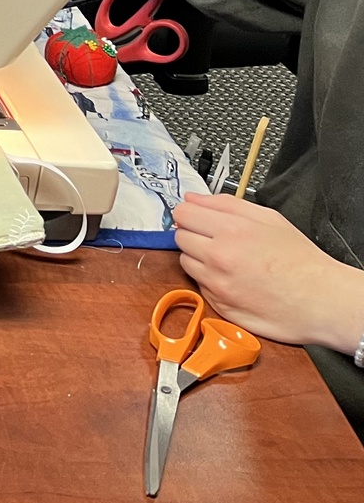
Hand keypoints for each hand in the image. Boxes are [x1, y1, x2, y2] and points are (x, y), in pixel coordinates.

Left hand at [172, 193, 363, 351]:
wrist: (322, 301)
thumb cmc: (301, 261)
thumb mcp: (269, 219)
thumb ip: (226, 204)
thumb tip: (193, 198)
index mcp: (231, 230)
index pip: (183, 212)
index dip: (190, 213)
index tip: (196, 217)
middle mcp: (218, 257)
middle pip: (179, 237)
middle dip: (193, 235)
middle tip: (216, 240)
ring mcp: (216, 283)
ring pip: (185, 262)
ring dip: (199, 259)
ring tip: (229, 262)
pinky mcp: (218, 305)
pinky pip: (199, 285)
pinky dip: (209, 281)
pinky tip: (233, 280)